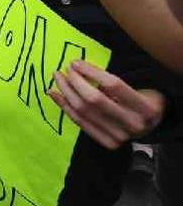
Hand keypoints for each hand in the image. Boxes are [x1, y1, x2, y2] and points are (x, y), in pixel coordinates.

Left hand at [49, 61, 165, 149]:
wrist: (150, 127)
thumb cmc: (142, 100)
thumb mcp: (140, 87)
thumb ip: (114, 81)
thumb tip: (79, 68)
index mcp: (147, 107)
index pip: (113, 85)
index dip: (91, 71)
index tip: (75, 62)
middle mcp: (134, 124)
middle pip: (95, 99)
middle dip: (75, 81)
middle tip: (65, 69)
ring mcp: (120, 136)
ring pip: (84, 111)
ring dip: (66, 92)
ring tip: (57, 78)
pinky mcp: (108, 143)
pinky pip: (80, 122)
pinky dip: (64, 106)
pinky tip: (54, 94)